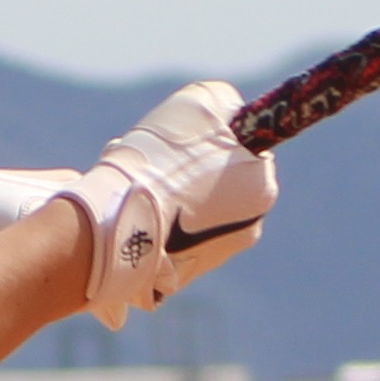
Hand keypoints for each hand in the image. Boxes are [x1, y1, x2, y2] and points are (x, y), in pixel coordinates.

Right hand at [62, 83, 279, 327]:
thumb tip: (231, 115)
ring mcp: (213, 258)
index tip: (187, 140)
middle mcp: (248, 229)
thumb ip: (227, 106)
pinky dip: (155, 223)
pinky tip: (131, 212)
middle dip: (190, 172)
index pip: (248, 154)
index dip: (217, 140)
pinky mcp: (179, 278)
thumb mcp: (203, 102)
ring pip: (192, 212)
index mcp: (262, 190)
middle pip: (220, 186)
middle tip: (155, 160)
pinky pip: (170, 239)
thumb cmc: (160, 160)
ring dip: (169, 195)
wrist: (117, 223)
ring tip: (136, 186)